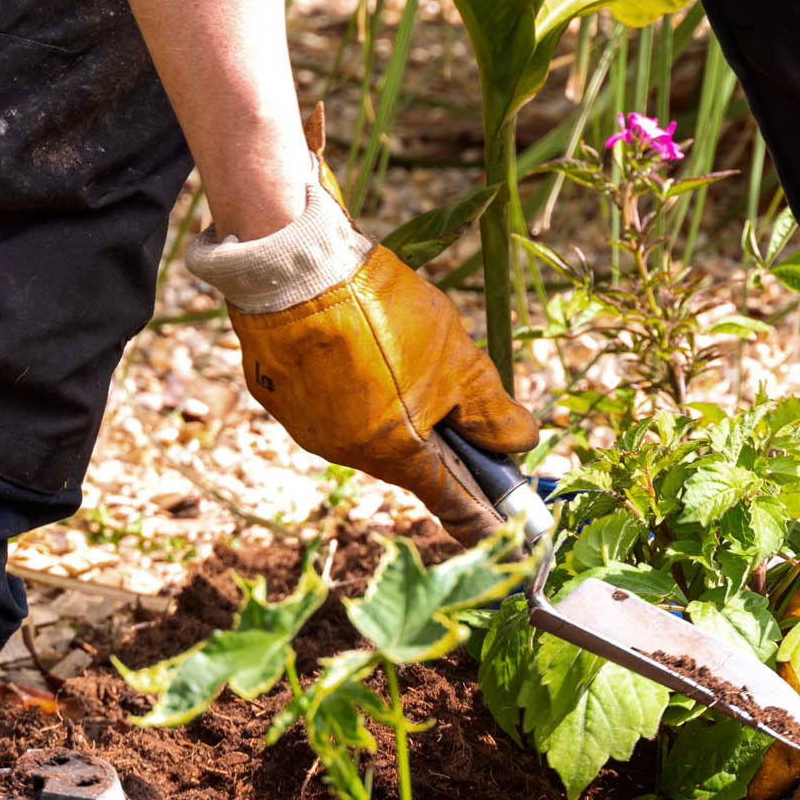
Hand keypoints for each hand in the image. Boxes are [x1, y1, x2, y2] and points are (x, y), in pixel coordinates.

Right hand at [229, 245, 537, 544]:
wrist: (295, 270)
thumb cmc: (382, 315)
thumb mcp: (456, 361)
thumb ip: (491, 410)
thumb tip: (521, 441)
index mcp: (394, 452)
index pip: (447, 498)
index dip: (478, 512)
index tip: (502, 529)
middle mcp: (345, 451)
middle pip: (405, 457)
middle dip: (433, 434)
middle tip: (450, 396)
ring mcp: (307, 425)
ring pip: (365, 427)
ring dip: (389, 404)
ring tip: (395, 350)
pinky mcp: (278, 394)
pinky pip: (326, 400)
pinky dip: (348, 383)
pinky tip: (354, 345)